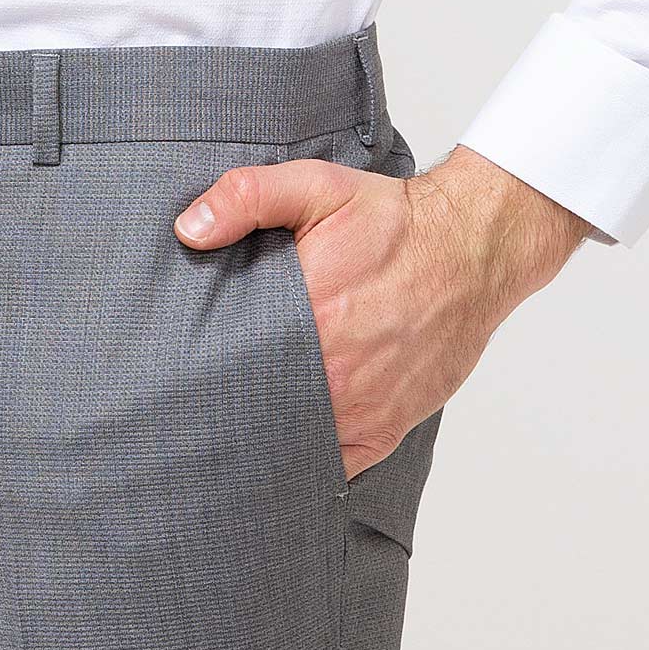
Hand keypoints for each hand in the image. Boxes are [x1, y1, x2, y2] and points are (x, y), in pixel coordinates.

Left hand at [174, 143, 589, 477]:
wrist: (472, 247)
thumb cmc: (394, 219)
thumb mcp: (316, 185)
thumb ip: (247, 197)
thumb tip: (189, 230)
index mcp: (310, 316)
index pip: (232, 364)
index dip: (201, 372)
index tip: (176, 374)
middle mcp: (336, 372)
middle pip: (258, 410)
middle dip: (226, 409)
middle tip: (192, 406)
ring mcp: (363, 408)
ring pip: (292, 443)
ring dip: (262, 437)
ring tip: (227, 431)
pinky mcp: (387, 427)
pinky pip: (335, 464)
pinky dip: (308, 457)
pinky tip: (281, 448)